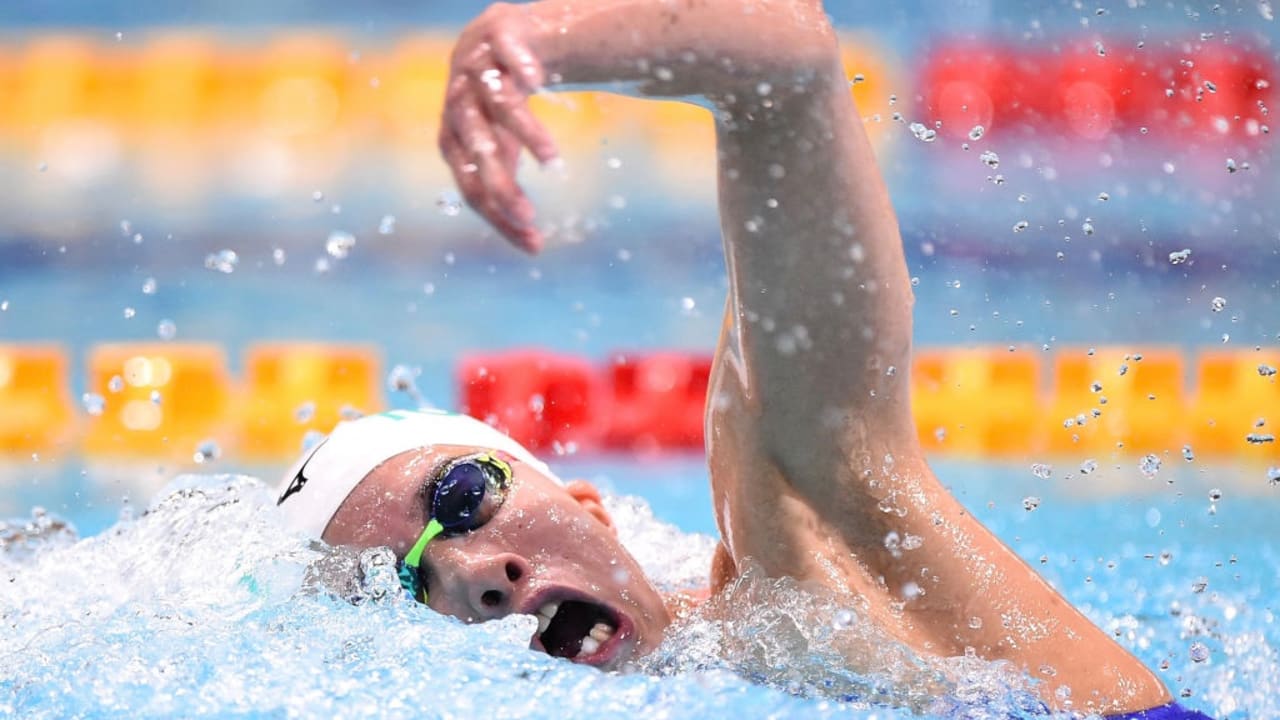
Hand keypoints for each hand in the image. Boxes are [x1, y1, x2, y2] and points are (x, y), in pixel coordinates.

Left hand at [440, 3, 560, 252]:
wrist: (493, 40)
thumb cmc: (497, 107)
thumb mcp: (499, 148)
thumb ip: (509, 188)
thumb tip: (532, 247)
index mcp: (454, 142)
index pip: (472, 188)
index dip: (499, 217)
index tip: (534, 240)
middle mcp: (460, 108)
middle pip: (479, 153)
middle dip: (502, 187)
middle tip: (529, 216)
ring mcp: (477, 71)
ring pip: (499, 105)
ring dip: (524, 135)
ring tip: (553, 163)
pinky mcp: (498, 36)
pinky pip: (509, 53)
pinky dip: (521, 64)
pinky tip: (538, 78)